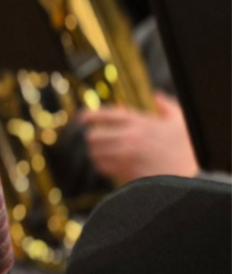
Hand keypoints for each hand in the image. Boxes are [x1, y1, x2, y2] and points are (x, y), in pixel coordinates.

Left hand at [78, 93, 198, 184]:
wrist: (193, 176)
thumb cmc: (187, 149)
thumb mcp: (181, 122)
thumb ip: (167, 106)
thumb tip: (157, 96)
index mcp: (140, 122)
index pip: (105, 114)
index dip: (89, 115)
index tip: (81, 118)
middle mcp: (129, 138)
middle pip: (94, 136)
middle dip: (92, 137)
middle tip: (95, 138)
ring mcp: (126, 156)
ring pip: (95, 153)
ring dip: (95, 152)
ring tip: (100, 152)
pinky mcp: (126, 172)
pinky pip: (102, 168)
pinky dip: (101, 165)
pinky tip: (107, 164)